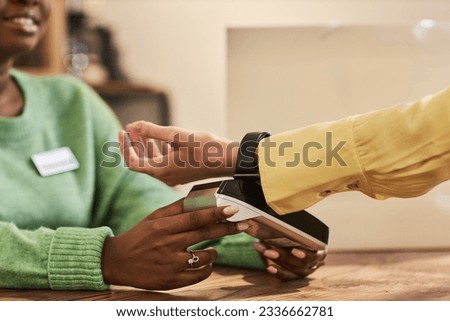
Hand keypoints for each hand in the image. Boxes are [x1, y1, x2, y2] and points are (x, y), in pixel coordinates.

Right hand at [101, 200, 248, 289]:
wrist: (117, 261)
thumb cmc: (140, 235)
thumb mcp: (154, 217)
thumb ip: (176, 208)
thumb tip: (200, 198)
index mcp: (163, 226)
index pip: (194, 217)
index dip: (215, 212)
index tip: (233, 208)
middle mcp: (168, 244)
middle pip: (204, 234)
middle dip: (227, 229)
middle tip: (244, 225)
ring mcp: (170, 264)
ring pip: (204, 257)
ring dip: (215, 252)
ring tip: (213, 249)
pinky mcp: (171, 280)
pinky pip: (198, 275)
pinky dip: (207, 268)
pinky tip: (206, 263)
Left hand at [119, 121, 238, 185]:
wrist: (230, 160)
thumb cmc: (207, 148)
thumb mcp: (178, 136)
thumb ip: (154, 131)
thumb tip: (134, 125)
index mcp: (161, 171)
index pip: (132, 162)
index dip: (124, 147)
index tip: (122, 130)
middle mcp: (165, 176)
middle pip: (141, 161)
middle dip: (133, 144)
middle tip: (129, 128)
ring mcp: (174, 175)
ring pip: (152, 161)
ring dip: (145, 145)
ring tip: (140, 130)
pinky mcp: (182, 172)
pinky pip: (163, 161)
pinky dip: (158, 149)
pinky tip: (159, 138)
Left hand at [246, 221, 326, 279]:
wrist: (303, 241)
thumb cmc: (302, 231)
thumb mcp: (302, 225)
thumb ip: (295, 222)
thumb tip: (280, 209)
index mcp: (320, 249)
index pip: (314, 255)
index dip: (304, 254)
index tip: (294, 250)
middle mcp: (314, 262)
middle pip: (299, 263)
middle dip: (282, 255)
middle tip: (267, 248)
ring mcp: (305, 270)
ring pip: (292, 269)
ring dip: (276, 260)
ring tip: (263, 251)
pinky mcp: (295, 275)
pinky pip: (287, 276)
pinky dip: (278, 272)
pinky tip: (268, 267)